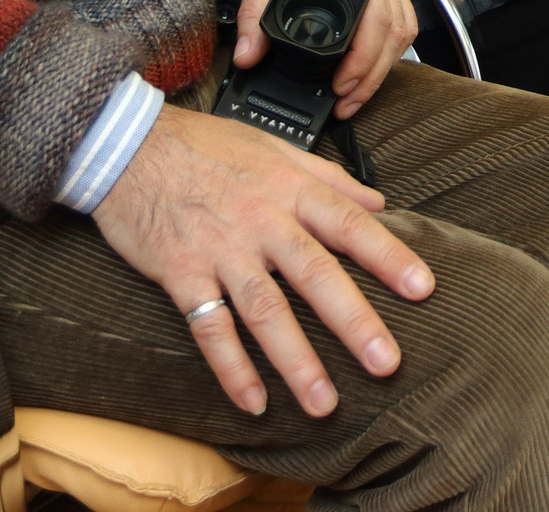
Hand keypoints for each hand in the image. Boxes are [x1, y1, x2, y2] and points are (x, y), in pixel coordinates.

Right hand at [94, 105, 428, 415]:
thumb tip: (378, 201)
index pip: (350, 225)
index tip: (422, 289)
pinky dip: (231, 367)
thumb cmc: (204, 146)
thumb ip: (328, 176)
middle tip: (386, 364)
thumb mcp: (273, 146)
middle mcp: (261, 221)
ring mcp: (221, 250)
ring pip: (266, 311)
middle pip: (316, 276)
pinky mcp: (181, 274)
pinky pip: (209, 328)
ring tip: (325, 403)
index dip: (388, 256)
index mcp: (289, 189)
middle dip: (354, 322)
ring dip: (297, 361)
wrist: (126, 145)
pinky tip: (254, 402)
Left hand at [245, 0, 419, 121]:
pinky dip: (390, 48)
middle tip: (345, 102)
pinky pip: (400, 19)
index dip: (363, 61)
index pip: (377, 22)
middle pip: (396, 32)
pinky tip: (373, 66)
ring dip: (384, 66)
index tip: (340, 86)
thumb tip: (247, 56)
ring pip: (403, 29)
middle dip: (373, 75)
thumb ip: (254, 11)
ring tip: (356, 93)